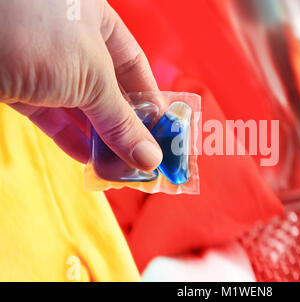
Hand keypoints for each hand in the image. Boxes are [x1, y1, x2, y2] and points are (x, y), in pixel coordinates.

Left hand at [0, 0, 162, 170]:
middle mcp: (74, 41)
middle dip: (126, 127)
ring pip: (80, 108)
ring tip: (119, 168)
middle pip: (109, 92)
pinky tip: (90, 161)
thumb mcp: (92, 77)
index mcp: (99, 22)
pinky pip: (52, 116)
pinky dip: (71, 139)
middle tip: (142, 159)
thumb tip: (150, 158)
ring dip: (100, 140)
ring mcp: (45, 64)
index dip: (151, 101)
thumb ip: (121, 121)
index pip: (135, 68)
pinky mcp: (18, 85)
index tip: (163, 134)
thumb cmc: (35, 31)